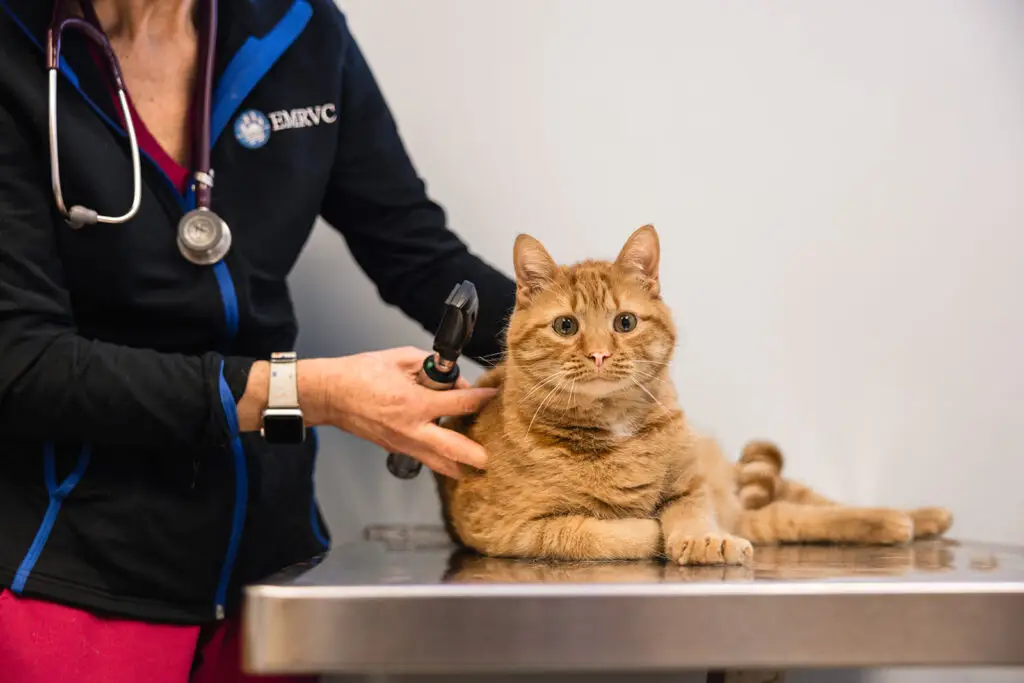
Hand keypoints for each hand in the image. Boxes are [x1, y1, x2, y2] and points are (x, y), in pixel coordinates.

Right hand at [311, 347, 495, 477]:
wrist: (331, 395)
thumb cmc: (360, 374)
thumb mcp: (401, 358)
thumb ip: (431, 367)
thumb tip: (451, 378)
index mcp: (415, 403)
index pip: (460, 404)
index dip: (482, 398)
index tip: (493, 395)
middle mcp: (412, 428)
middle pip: (454, 449)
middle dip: (476, 456)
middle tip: (492, 457)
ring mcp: (403, 443)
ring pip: (439, 464)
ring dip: (460, 466)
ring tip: (477, 465)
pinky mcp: (396, 448)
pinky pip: (425, 458)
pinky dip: (440, 458)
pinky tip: (450, 454)